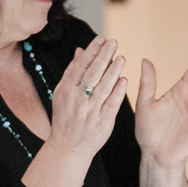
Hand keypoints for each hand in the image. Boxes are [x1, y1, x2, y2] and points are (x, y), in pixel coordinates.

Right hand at [50, 36, 126, 161]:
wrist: (68, 147)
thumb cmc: (66, 118)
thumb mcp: (63, 93)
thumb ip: (72, 72)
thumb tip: (80, 50)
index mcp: (66, 89)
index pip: (80, 66)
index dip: (91, 52)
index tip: (101, 39)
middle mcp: (77, 99)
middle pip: (92, 73)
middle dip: (103, 56)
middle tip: (114, 42)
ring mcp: (90, 110)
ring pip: (103, 87)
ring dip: (113, 71)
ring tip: (122, 58)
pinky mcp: (102, 122)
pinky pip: (112, 104)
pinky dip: (118, 91)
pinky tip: (124, 80)